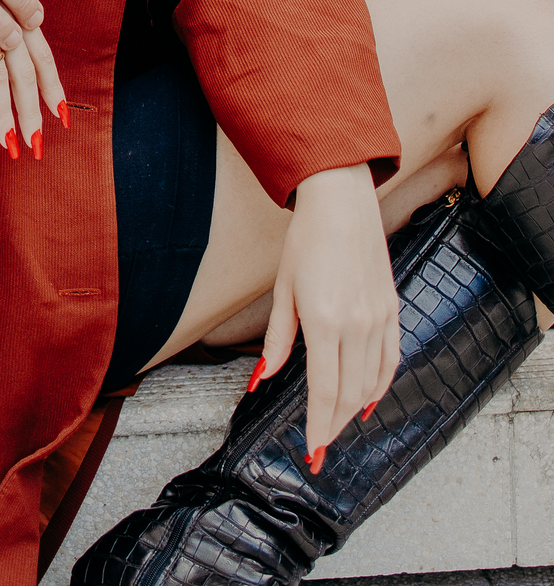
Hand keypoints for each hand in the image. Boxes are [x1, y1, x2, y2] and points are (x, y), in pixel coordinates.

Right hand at [0, 16, 65, 157]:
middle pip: (24, 74)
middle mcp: (5, 21)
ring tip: (8, 141)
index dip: (53, 88)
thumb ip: (21, 2)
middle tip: (36, 142)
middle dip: (30, 112)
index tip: (62, 116)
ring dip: (4, 113)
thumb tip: (36, 16)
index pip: (43, 58)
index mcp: (21, 13)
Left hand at [260, 165, 398, 462]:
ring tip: (337, 424)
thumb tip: (262, 378)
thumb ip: (277, 338)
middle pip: (348, 394)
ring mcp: (378, 318)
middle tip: (321, 446)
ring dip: (354, 409)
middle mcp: (356, 325)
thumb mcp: (283, 289)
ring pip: (371, 382)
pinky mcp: (392, 310)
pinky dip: (379, 385)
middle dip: (334, 425)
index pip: (323, 391)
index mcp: (324, 321)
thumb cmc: (306, 241)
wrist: (342, 203)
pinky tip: (366, 398)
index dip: (318, 426)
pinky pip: (390, 360)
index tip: (312, 451)